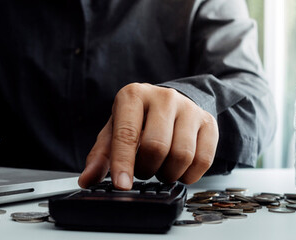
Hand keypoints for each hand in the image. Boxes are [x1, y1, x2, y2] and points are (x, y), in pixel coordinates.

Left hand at [79, 83, 218, 188]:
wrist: (170, 104)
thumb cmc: (137, 120)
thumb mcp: (114, 132)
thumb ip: (100, 157)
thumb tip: (87, 180)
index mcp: (133, 95)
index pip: (127, 134)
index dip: (123, 163)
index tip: (121, 185)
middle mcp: (163, 97)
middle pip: (156, 147)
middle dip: (146, 169)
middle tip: (142, 170)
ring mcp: (189, 108)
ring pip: (182, 155)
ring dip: (168, 173)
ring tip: (160, 169)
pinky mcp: (208, 122)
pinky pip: (203, 159)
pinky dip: (189, 175)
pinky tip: (179, 170)